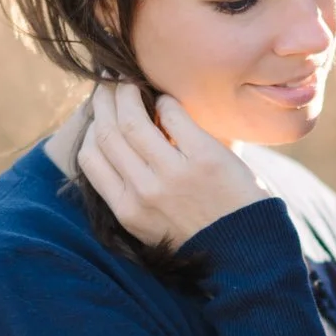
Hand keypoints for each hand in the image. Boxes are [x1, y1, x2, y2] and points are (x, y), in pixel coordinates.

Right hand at [75, 82, 268, 248]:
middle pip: (107, 132)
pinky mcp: (205, 158)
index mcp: (127, 210)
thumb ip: (130, 191)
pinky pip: (174, 116)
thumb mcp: (150, 224)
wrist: (246, 252)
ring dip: (127, 93)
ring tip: (131, 83)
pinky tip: (167, 100)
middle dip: (103, 101)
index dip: (90, 128)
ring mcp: (174, 174)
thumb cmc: (197, 232)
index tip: (98, 114)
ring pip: (133, 120)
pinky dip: (166, 102)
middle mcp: (144, 191)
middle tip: (107, 85)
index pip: (90, 158)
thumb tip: (115, 144)